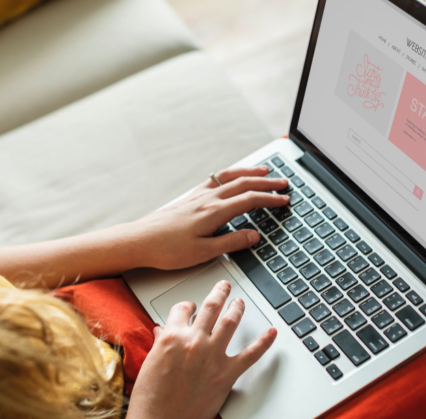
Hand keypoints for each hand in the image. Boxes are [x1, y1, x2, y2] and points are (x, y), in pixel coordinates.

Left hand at [127, 166, 288, 269]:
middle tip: (284, 183)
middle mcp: (207, 199)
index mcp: (214, 212)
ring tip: (264, 171)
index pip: (249, 200)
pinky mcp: (189, 198)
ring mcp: (198, 196)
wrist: (139, 241)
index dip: (270, 199)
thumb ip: (231, 243)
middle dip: (266, 183)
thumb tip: (254, 235)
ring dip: (249, 173)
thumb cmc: (167, 250)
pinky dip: (230, 174)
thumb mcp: (203, 253)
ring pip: (229, 177)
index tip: (285, 199)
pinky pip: (215, 179)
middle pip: (243, 184)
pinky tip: (232, 176)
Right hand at [127, 280, 276, 418]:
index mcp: (172, 336)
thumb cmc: (151, 397)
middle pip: (211, 307)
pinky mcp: (226, 374)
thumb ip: (160, 343)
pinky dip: (263, 342)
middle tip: (224, 287)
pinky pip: (250, 354)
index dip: (188, 306)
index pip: (182, 309)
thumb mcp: (150, 362)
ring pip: (230, 321)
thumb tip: (162, 332)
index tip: (192, 307)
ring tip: (240, 302)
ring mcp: (212, 356)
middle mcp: (194, 341)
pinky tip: (271, 333)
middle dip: (219, 293)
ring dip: (237, 308)